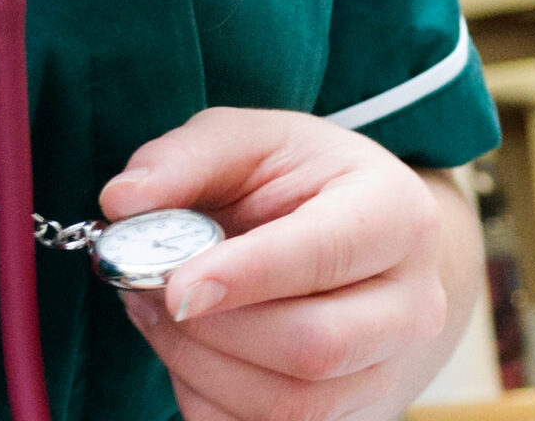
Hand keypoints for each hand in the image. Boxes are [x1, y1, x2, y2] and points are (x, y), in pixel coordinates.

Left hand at [100, 108, 481, 420]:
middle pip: (314, 346)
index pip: (327, 254)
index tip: (176, 285)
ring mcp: (388, 371)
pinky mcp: (352, 418)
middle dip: (212, 329)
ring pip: (289, 405)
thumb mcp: (250, 141)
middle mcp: (412, 303)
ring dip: (200, 368)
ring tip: (159, 315)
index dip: (248, 275)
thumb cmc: (300, 183)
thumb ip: (186, 159)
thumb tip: (123, 201)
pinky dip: (210, 400)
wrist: (360, 248)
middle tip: (148, 291)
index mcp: (397, 213)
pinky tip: (191, 351)